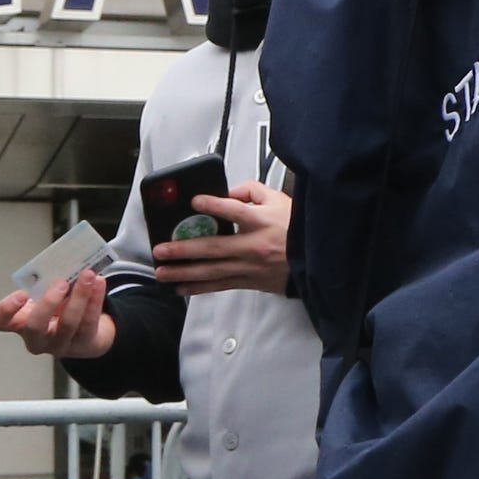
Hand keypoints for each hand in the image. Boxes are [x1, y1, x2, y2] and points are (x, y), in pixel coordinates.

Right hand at [0, 270, 117, 359]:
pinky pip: (89, 322)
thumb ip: (47, 283)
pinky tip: (99, 283)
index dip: (6, 309)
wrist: (85, 333)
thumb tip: (63, 261)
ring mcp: (59, 346)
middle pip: (35, 326)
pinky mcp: (83, 345)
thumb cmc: (58, 310)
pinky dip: (95, 300)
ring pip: (68, 324)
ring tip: (88, 274)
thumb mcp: (46, 296)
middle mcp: (36, 339)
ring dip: (79, 296)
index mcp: (19, 323)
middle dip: (48, 303)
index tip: (21, 293)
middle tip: (61, 282)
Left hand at [156, 181, 292, 295]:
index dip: (214, 205)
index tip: (194, 201)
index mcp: (262, 222)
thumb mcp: (279, 200)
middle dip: (184, 249)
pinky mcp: (249, 281)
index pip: (235, 211)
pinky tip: (181, 288)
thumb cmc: (297, 228)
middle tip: (160, 249)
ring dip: (184, 272)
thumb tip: (225, 192)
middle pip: (214, 248)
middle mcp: (254, 246)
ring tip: (163, 271)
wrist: (318, 259)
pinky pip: (220, 285)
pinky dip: (200, 288)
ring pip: (212, 271)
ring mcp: (250, 267)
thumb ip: (251, 191)